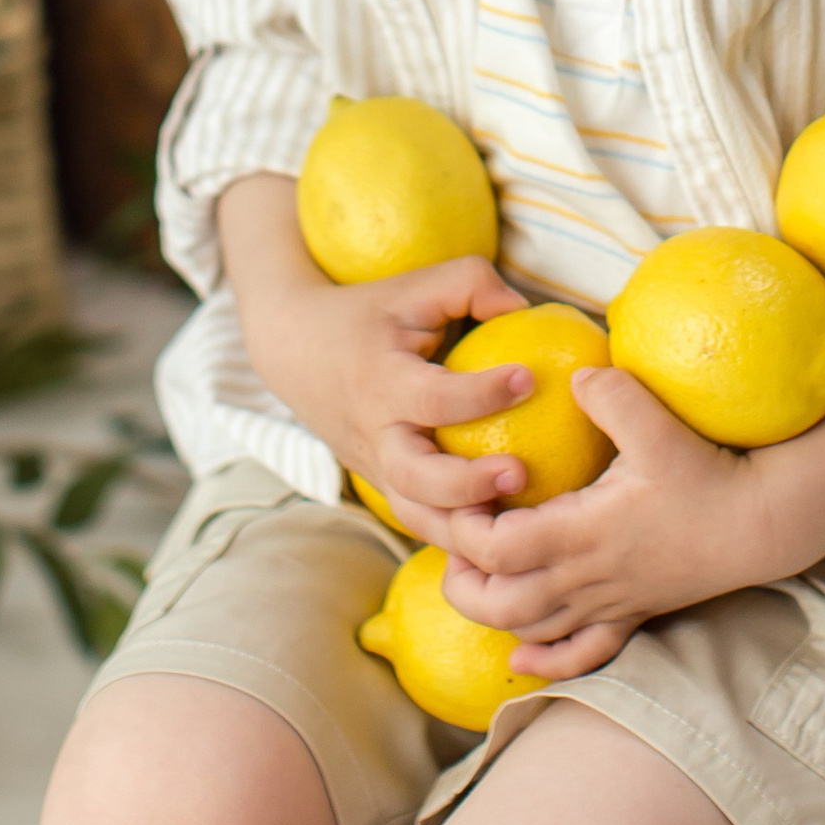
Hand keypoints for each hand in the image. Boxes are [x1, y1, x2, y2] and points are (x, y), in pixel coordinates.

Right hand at [245, 252, 538, 543]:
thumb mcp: (415, 284)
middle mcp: (376, 434)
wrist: (295, 351)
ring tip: (517, 523)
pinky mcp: (384, 486)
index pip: (432, 397)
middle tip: (518, 473)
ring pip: (417, 517)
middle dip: (467, 485)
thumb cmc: (370, 313)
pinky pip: (421, 522)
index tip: (528, 377)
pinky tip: (503, 539)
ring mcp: (376, 469)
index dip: (480, 393)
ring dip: (465, 530)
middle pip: (416, 478)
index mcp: (382, 381)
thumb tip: (527, 310)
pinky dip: (456, 540)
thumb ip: (473, 283)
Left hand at [435, 367, 769, 679]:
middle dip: (462, 580)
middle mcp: (588, 577)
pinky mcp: (630, 613)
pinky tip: (521, 652)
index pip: (499, 549)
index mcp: (584, 532)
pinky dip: (544, 658)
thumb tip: (572, 372)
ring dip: (492, 611)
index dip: (468, 530)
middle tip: (452, 541)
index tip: (462, 497)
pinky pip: (580, 654)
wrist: (759, 524)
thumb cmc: (708, 474)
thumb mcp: (659, 425)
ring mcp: (608, 602)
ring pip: (531, 630)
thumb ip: (612, 395)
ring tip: (476, 575)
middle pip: (500, 603)